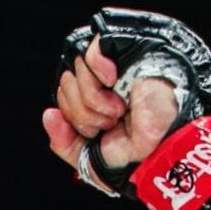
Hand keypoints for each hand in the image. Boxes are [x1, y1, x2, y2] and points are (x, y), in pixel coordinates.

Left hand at [45, 36, 178, 176]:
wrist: (162, 150)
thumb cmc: (133, 156)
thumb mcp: (88, 158)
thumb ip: (62, 141)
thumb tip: (48, 114)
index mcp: (94, 103)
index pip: (62, 96)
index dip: (70, 116)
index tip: (94, 133)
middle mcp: (103, 84)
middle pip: (65, 83)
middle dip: (82, 113)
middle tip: (109, 123)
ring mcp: (116, 68)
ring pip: (76, 70)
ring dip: (93, 100)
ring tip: (118, 111)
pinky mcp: (127, 54)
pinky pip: (91, 51)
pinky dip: (97, 70)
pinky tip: (112, 81)